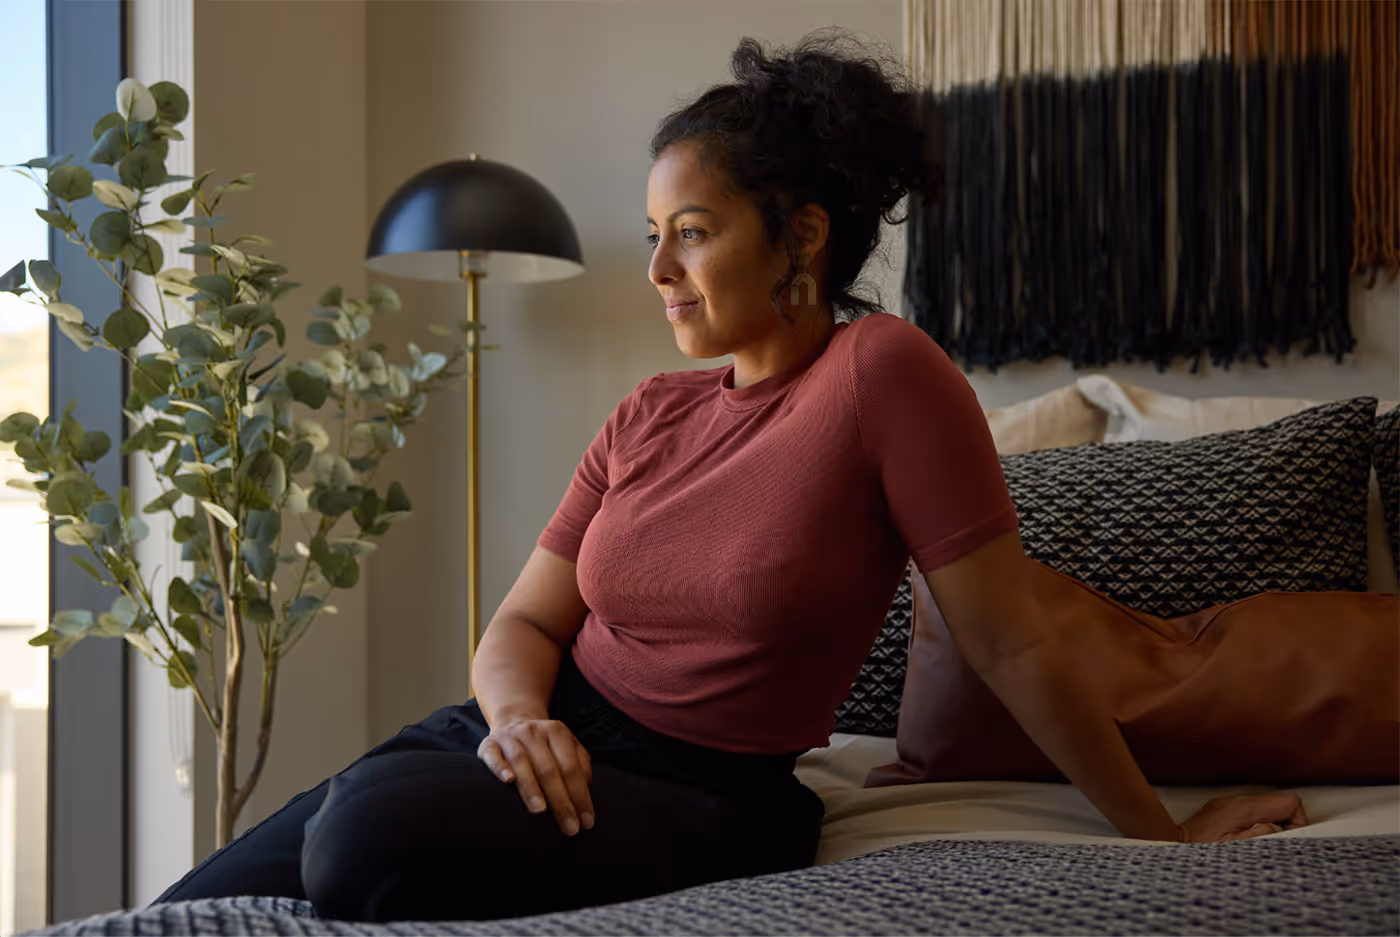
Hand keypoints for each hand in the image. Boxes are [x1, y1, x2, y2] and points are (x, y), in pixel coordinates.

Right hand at [477, 717, 594, 836]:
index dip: (580, 795)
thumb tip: (587, 791)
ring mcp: (509, 737)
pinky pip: (493, 756)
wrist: (513, 722)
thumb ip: (580, 765)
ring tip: (541, 810)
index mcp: (557, 732)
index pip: (571, 767)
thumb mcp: (566, 746)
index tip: (586, 821)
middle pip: (549, 768)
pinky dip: (500, 768)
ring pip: (521, 761)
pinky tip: (509, 782)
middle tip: (569, 826)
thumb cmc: (544, 745)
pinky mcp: (488, 744)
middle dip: (561, 801)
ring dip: (531, 787)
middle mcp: (533, 732)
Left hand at [1176, 792, 1308, 842]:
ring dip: (1269, 825)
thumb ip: (1263, 835)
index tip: (1288, 838)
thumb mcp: (1236, 849)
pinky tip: (1243, 840)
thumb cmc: (1201, 851)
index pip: (1289, 801)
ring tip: (1257, 845)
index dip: (1296, 821)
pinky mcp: (1222, 810)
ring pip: (1266, 808)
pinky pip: (1250, 813)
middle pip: (1279, 803)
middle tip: (1273, 844)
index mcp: (1245, 808)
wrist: (1170, 844)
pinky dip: (1255, 825)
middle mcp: (1238, 800)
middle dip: (1285, 824)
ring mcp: (1229, 803)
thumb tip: (1281, 829)